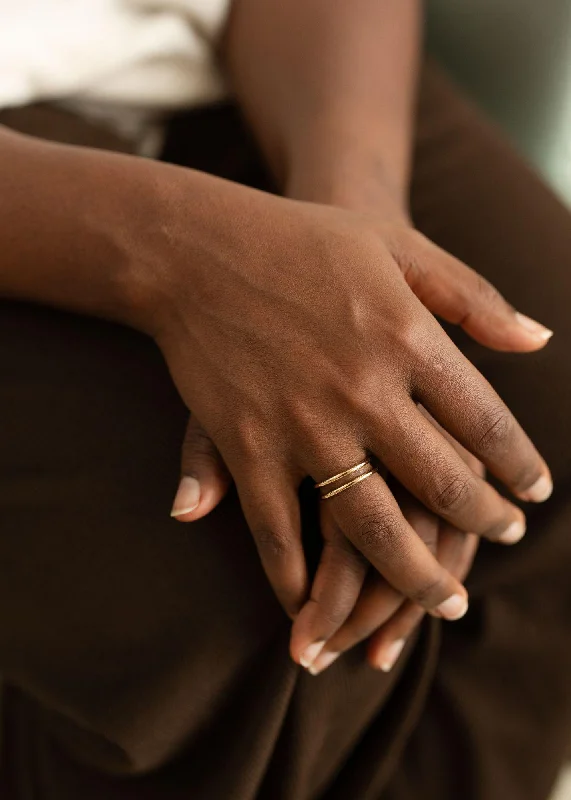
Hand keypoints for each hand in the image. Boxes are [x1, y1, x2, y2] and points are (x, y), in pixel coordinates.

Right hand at [150, 172, 548, 627]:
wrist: (197, 248)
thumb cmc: (304, 240)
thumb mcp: (399, 245)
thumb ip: (472, 297)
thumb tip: (538, 341)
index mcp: (407, 337)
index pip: (486, 421)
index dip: (519, 465)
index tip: (535, 492)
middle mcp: (363, 389)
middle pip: (442, 482)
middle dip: (485, 523)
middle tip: (505, 539)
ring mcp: (302, 425)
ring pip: (373, 527)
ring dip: (415, 576)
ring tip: (445, 602)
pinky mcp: (246, 446)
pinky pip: (277, 532)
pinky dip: (296, 577)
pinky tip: (316, 603)